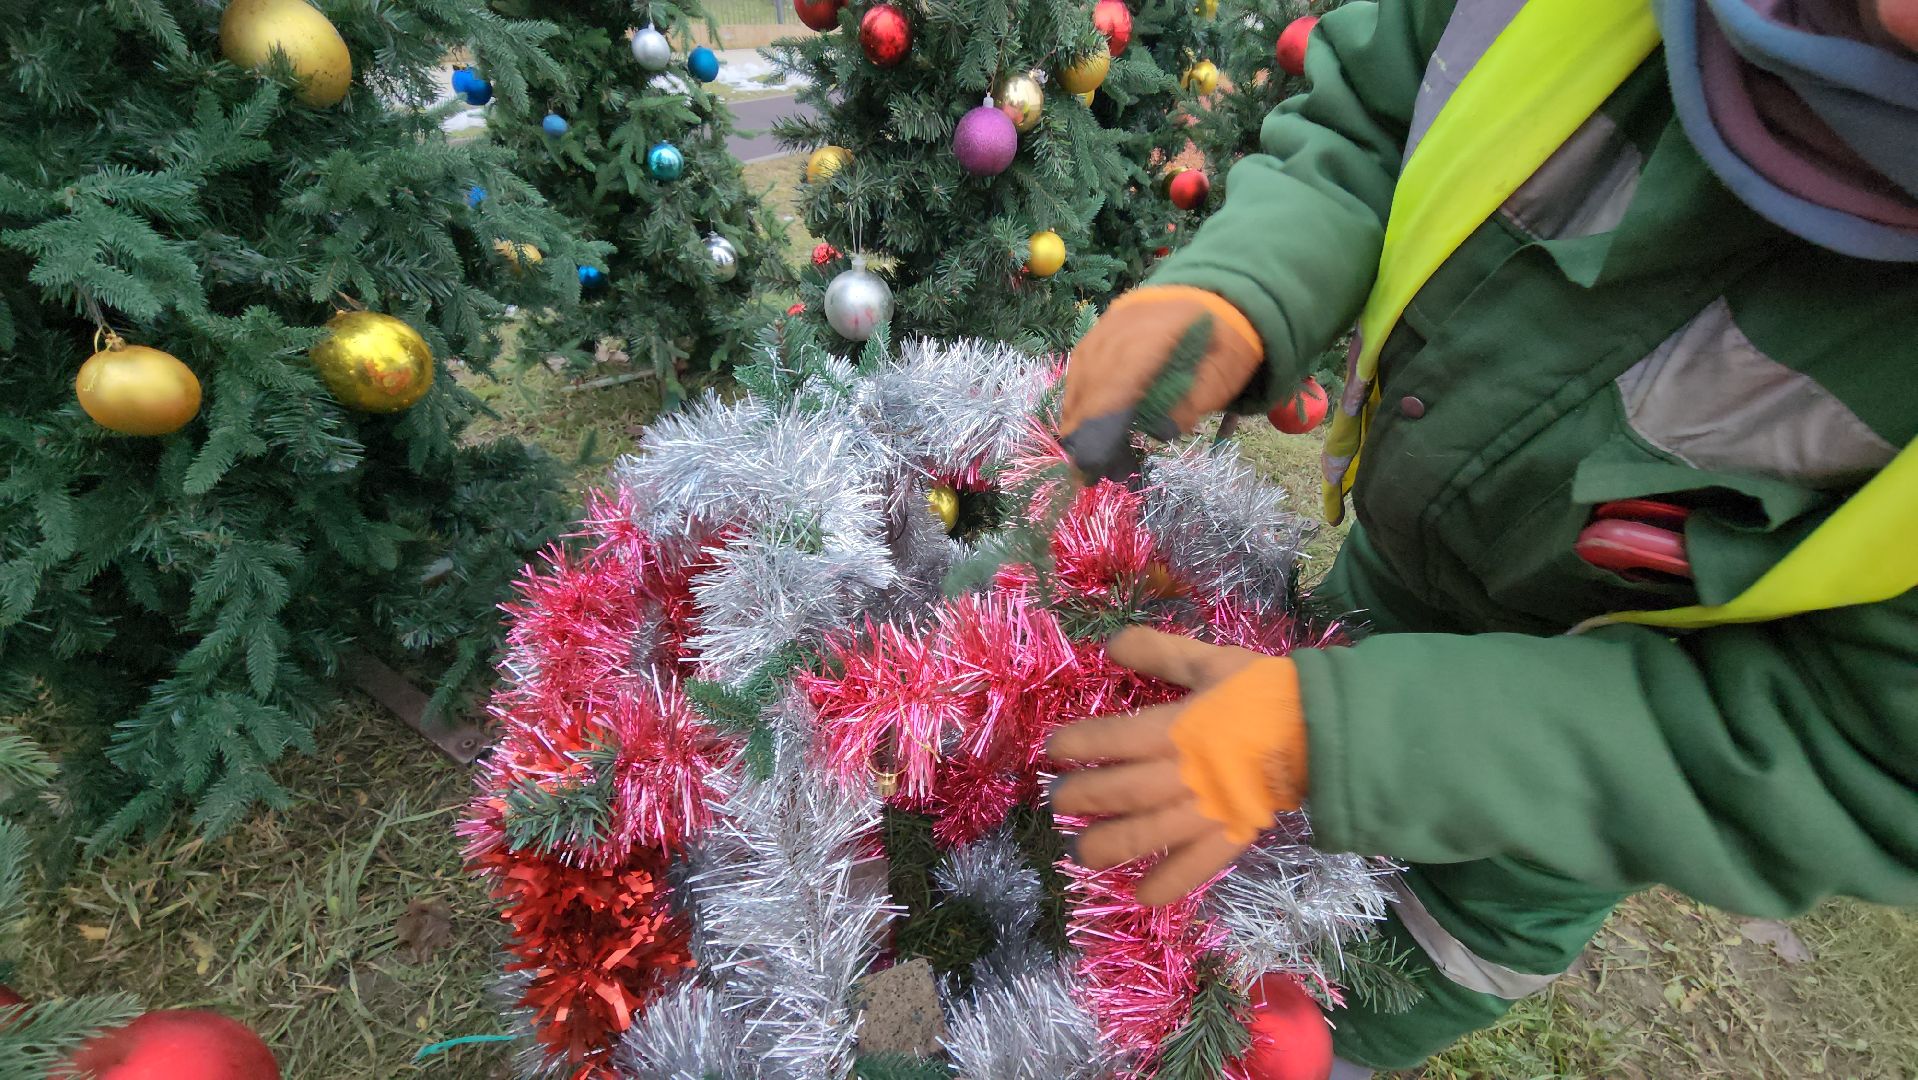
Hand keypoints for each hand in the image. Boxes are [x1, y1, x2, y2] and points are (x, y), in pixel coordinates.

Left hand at [1048, 627, 1307, 905]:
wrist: (1322, 727)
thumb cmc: (1263, 691)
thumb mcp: (1210, 660)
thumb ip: (1159, 652)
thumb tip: (1110, 644)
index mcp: (1180, 727)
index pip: (1117, 738)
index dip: (1081, 743)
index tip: (1054, 748)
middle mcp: (1188, 772)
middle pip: (1124, 790)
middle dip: (1085, 797)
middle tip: (1058, 802)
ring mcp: (1209, 808)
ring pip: (1151, 832)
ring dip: (1112, 844)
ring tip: (1080, 853)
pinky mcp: (1233, 833)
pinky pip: (1199, 864)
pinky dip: (1171, 882)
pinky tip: (1142, 895)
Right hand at [1060, 286, 1264, 483]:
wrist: (1221, 296)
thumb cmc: (1226, 343)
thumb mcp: (1224, 378)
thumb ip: (1191, 404)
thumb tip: (1157, 431)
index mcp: (1164, 328)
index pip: (1120, 378)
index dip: (1102, 422)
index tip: (1095, 462)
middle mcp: (1128, 321)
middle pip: (1093, 378)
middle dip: (1085, 429)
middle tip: (1088, 474)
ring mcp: (1111, 321)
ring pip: (1081, 372)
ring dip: (1078, 418)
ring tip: (1086, 457)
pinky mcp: (1102, 327)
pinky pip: (1080, 365)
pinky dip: (1079, 398)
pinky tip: (1082, 426)